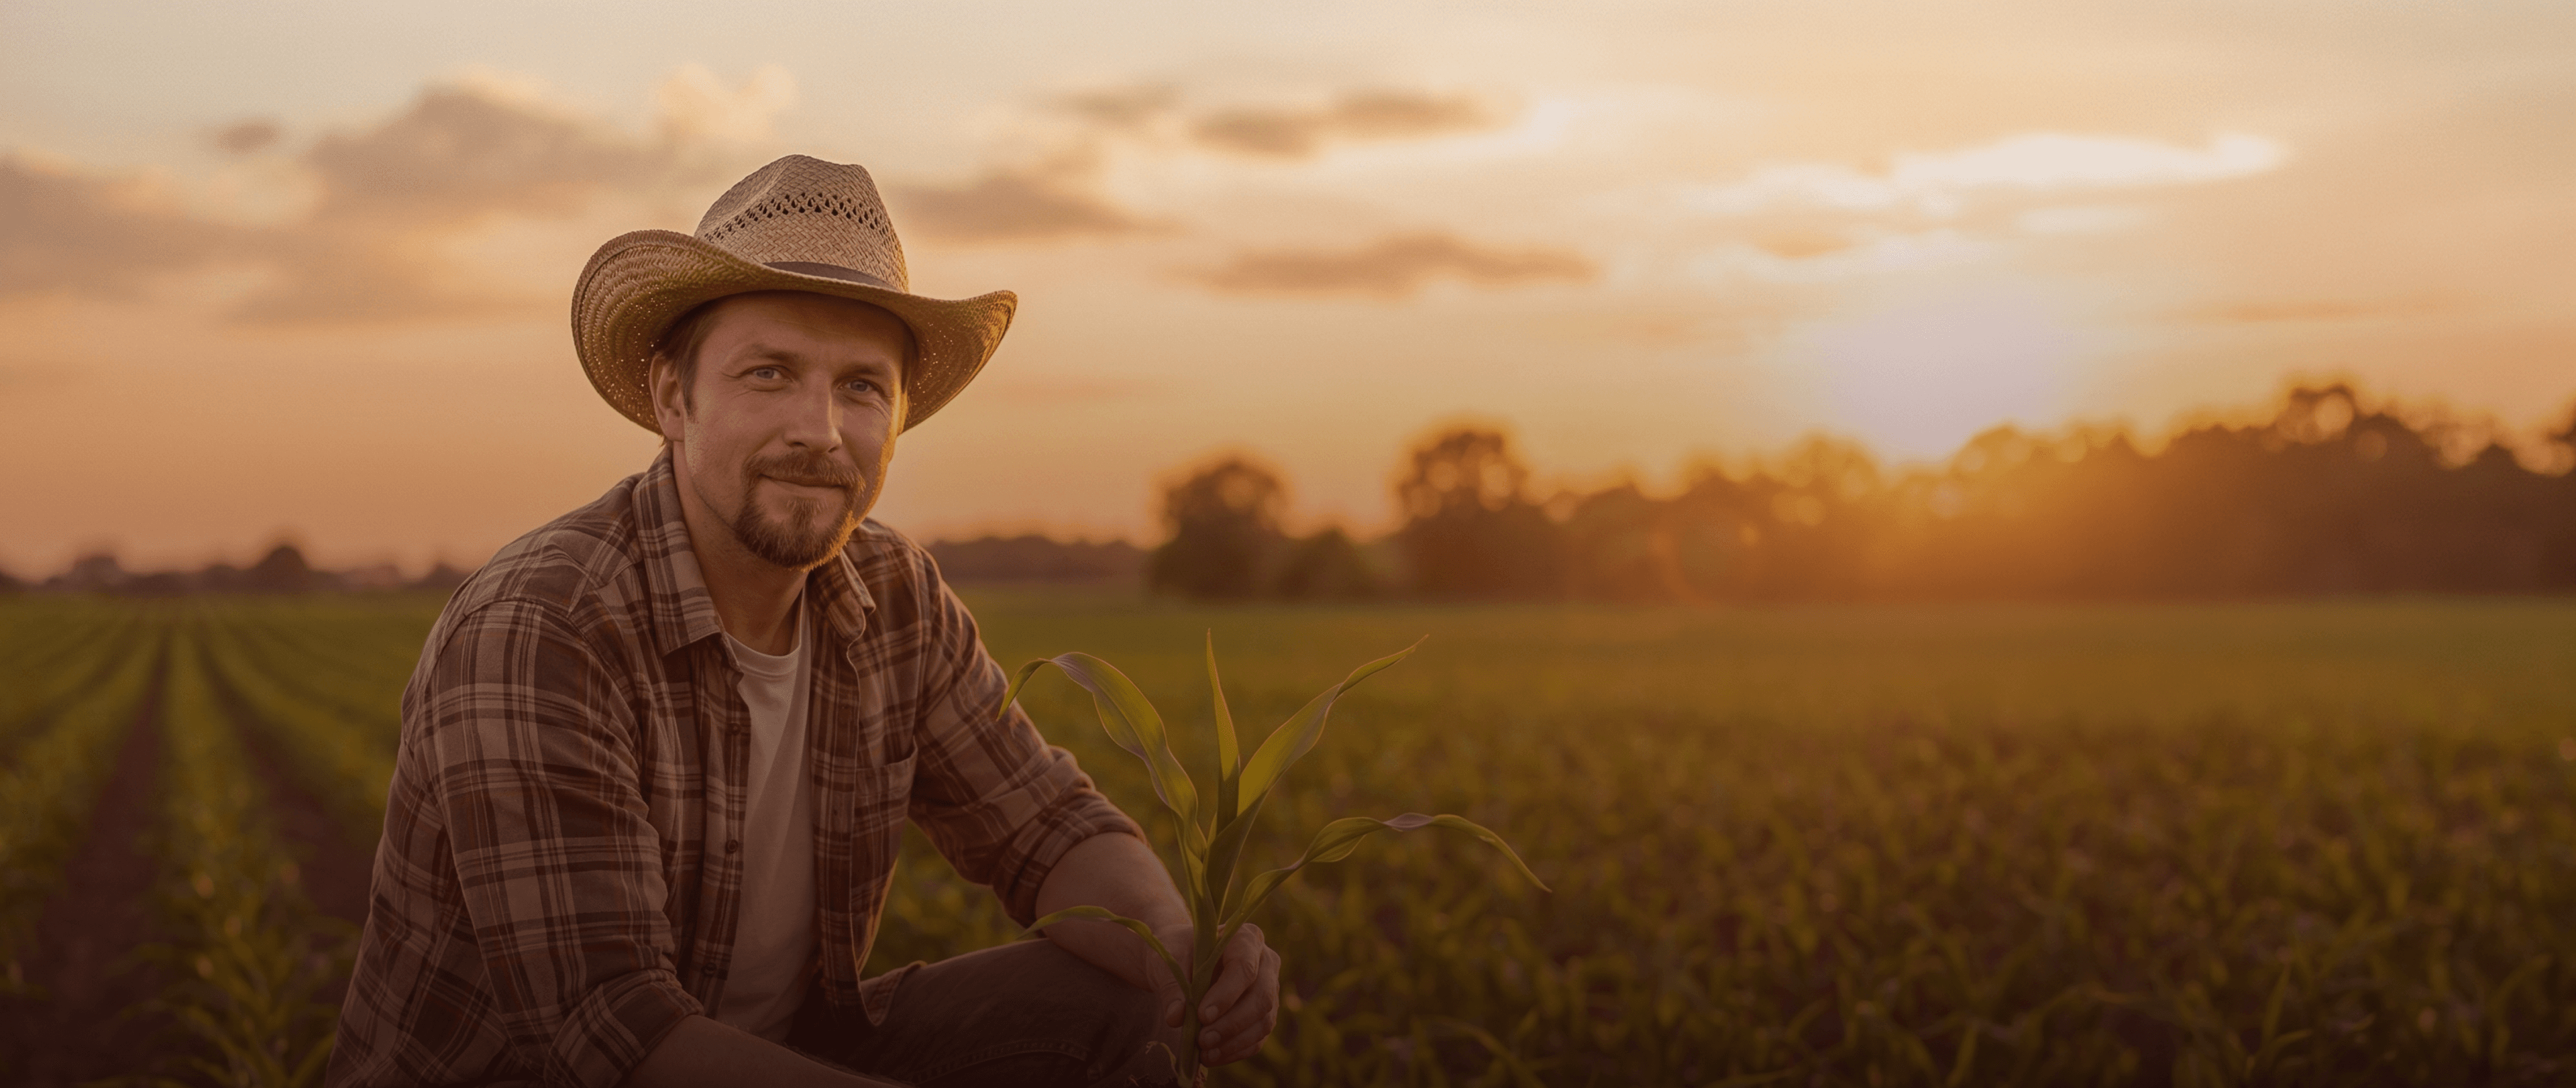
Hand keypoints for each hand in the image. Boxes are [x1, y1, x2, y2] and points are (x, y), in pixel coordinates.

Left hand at [1146, 922, 1280, 1065]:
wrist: (1184, 959)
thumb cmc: (1178, 952)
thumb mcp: (1168, 960)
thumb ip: (1172, 985)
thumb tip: (1176, 1017)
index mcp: (1246, 938)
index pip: (1245, 967)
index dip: (1227, 994)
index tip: (1203, 1015)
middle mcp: (1266, 962)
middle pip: (1261, 996)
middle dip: (1232, 1023)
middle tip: (1203, 1039)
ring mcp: (1269, 989)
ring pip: (1264, 1020)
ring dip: (1234, 1041)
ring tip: (1205, 1052)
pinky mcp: (1264, 1013)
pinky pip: (1258, 1036)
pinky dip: (1236, 1050)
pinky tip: (1213, 1056)